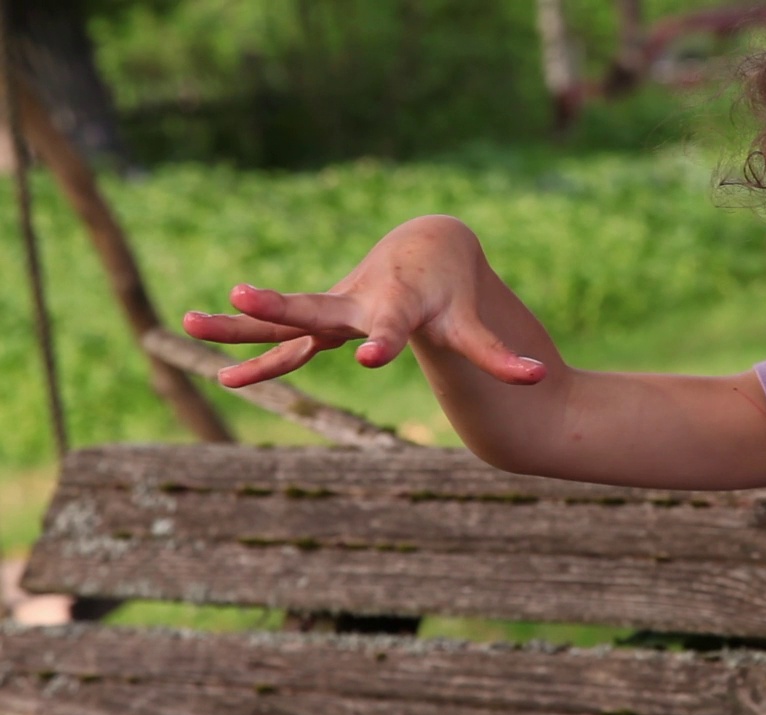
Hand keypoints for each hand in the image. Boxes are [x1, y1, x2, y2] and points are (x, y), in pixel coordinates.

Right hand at [183, 215, 546, 387]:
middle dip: (281, 308)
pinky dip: (256, 353)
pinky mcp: (324, 319)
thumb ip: (498, 354)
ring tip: (186, 324)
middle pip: (316, 308)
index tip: (370, 355)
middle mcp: (357, 305)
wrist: (427, 246)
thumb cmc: (450, 290)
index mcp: (397, 307)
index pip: (391, 327)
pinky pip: (284, 340)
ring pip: (283, 321)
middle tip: (241, 296)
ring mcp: (335, 311)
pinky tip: (221, 372)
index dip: (384, 341)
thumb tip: (540, 379)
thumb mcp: (471, 323)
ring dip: (240, 325)